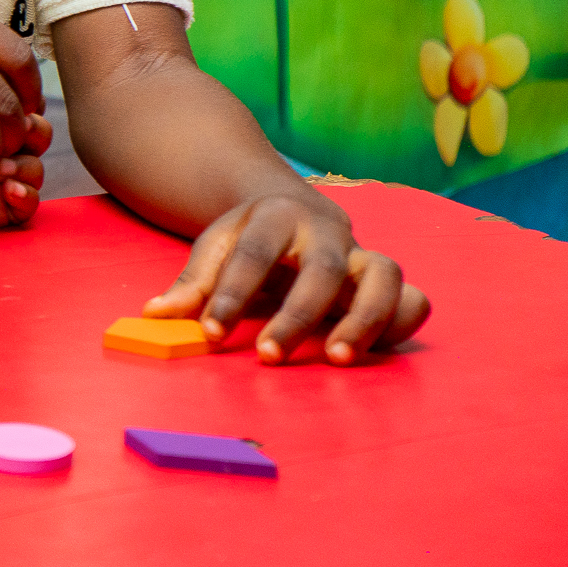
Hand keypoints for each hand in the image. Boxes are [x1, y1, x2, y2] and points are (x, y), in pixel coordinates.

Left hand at [145, 194, 430, 363]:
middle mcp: (326, 230)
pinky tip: (374, 351)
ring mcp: (362, 254)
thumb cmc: (249, 238)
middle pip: (321, 270)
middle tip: (270, 356)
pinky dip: (402, 324)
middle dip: (298, 315)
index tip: (212, 334)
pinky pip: (413, 300)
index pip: (252, 256)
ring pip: (384, 278)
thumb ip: (191, 283)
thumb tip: (154, 315)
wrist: (292, 207)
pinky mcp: (387, 280)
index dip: (230, 296)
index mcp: (275, 216)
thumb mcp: (215, 247)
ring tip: (335, 359)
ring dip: (364, 320)